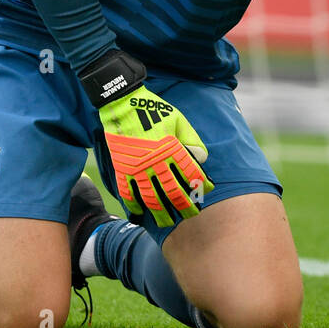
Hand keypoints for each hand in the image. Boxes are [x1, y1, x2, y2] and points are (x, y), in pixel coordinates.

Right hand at [98, 85, 213, 226]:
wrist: (123, 104)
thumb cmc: (154, 110)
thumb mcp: (179, 120)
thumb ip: (192, 139)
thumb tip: (201, 159)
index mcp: (172, 148)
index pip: (191, 173)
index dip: (201, 184)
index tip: (206, 191)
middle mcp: (156, 161)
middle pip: (173, 191)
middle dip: (184, 206)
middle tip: (191, 215)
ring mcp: (137, 167)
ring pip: (151, 197)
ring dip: (160, 213)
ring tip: (167, 223)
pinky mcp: (122, 168)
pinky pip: (128, 192)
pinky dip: (133, 205)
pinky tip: (139, 214)